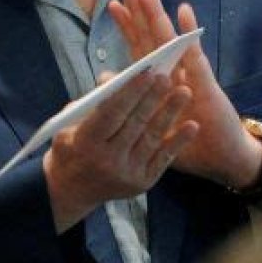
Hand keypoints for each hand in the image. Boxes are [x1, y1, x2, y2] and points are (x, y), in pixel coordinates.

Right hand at [44, 58, 197, 232]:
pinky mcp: (142, 183)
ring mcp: (127, 173)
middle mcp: (107, 160)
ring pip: (152, 138)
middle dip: (152, 98)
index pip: (112, 113)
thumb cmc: (70, 147)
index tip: (145, 73)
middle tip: (167, 77)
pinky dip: (178, 141)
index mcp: (86, 142)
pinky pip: (163, 158)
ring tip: (183, 93)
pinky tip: (192, 126)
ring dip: (169, 114)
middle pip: (134, 123)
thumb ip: (93, 101)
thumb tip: (115, 78)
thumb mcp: (69, 121)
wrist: (71, 190)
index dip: (129, 93)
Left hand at [108, 0, 261, 190]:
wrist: (223, 159)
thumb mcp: (151, 120)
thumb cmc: (186, 139)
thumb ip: (130, 97)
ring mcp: (190, 74)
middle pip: (152, 34)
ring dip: (158, 14)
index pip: (139, 46)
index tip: (112, 4)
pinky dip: (189, 33)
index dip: (127, 25)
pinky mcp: (206, 84)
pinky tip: (184, 11)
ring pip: (170, 39)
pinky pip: (195, 56)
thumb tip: (103, 77)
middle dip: (140, 9)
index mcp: (159, 79)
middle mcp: (174, 70)